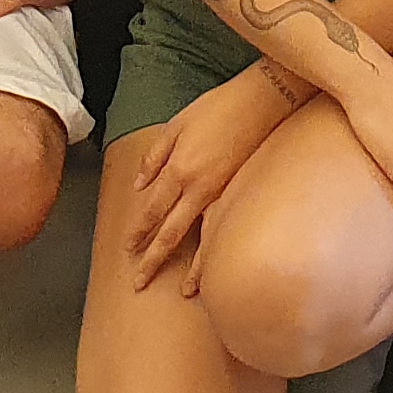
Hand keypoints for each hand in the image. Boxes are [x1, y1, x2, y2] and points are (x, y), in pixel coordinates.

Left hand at [126, 67, 297, 286]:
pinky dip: (221, 251)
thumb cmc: (218, 107)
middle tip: (140, 284)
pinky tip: (220, 266)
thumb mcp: (177, 125)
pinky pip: (226, 229)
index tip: (129, 250)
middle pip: (170, 233)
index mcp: (179, 169)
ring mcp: (224, 194)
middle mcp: (198, 189)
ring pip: (202, 240)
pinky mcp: (243, 194)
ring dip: (191, 268)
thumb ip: (155, 156)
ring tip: (184, 292)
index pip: (153, 211)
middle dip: (153, 260)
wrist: (263, 101)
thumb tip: (140, 185)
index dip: (140, 232)